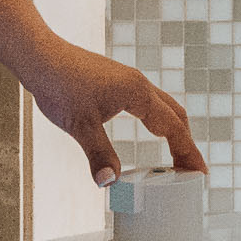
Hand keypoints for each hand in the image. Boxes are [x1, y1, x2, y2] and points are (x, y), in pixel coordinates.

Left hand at [22, 42, 210, 185]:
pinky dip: (158, 121)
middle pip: (177, 116)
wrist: (40, 57)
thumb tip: (109, 183)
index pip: (174, 128)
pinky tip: (147, 130)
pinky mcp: (117, 81)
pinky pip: (149, 103)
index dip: (189, 152)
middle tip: (190, 170)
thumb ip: (99, 154)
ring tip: (174, 155)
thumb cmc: (59, 85)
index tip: (200, 173)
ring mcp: (129, 81)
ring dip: (173, 131)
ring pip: (163, 107)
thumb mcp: (80, 126)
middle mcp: (139, 85)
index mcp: (138, 94)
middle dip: (186, 143)